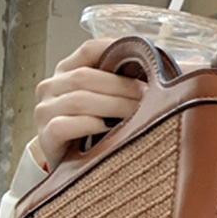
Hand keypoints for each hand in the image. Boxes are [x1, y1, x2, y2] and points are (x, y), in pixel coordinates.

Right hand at [31, 39, 144, 171]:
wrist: (70, 167)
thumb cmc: (94, 134)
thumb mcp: (107, 106)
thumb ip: (123, 88)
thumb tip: (170, 73)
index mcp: (67, 72)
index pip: (89, 50)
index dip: (116, 50)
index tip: (145, 61)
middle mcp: (52, 87)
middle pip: (86, 76)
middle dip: (122, 87)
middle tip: (151, 97)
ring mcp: (46, 110)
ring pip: (80, 99)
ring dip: (114, 106)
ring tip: (140, 114)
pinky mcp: (47, 134)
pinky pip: (65, 125)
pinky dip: (90, 125)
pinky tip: (109, 129)